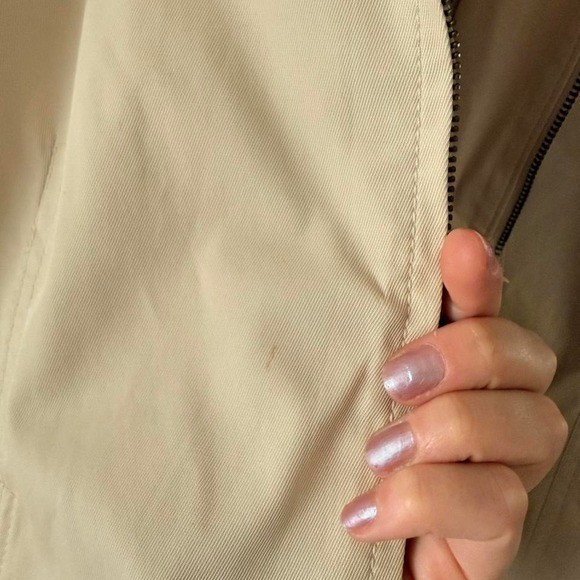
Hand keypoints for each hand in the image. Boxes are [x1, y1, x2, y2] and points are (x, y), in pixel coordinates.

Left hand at [340, 228, 567, 579]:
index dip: (479, 278)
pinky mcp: (499, 528)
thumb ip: (364, 353)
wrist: (355, 547)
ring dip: (450, 429)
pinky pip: (500, 504)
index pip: (484, 308)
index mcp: (459, 371)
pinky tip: (369, 511)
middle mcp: (497, 409)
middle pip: (527, 357)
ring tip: (379, 452)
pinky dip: (427, 500)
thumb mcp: (349, 400)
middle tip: (395, 379)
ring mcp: (506, 467)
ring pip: (534, 426)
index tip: (458, 248)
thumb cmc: (350, 463)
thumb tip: (348, 295)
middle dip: (466, 356)